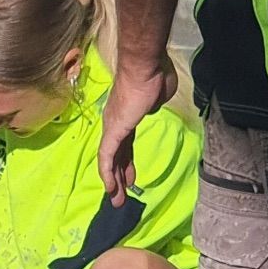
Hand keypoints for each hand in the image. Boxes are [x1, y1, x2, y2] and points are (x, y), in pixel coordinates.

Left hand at [99, 60, 176, 205]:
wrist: (146, 68)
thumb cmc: (156, 78)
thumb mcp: (160, 98)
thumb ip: (154, 107)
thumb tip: (152, 109)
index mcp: (128, 116)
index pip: (125, 145)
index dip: (127, 163)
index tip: (131, 178)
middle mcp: (116, 122)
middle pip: (116, 155)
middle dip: (119, 177)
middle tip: (121, 196)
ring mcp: (113, 127)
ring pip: (110, 160)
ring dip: (113, 182)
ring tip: (116, 200)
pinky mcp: (113, 131)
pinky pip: (107, 156)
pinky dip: (107, 173)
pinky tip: (110, 188)